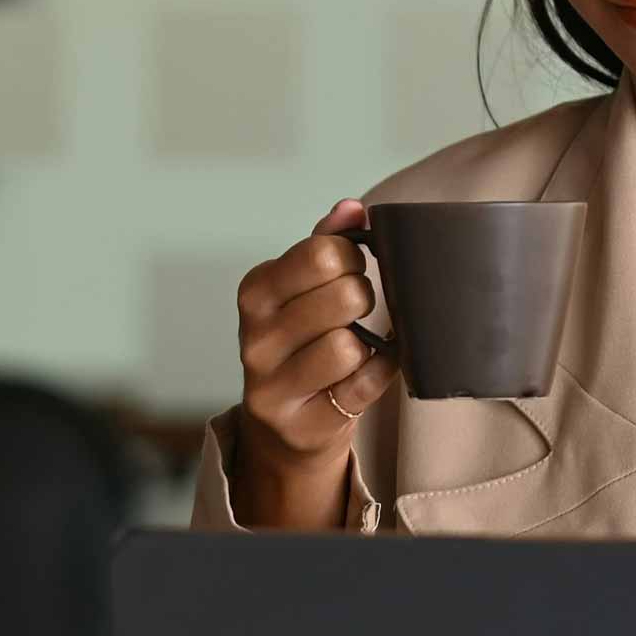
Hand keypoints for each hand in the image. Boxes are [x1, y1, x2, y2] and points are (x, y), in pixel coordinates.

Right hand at [232, 200, 391, 522]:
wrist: (285, 427)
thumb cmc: (302, 342)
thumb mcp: (303, 288)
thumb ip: (327, 242)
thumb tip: (352, 208)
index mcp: (256, 292)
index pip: (322, 253)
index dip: (353, 257)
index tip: (351, 268)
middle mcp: (255, 339)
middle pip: (345, 296)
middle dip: (364, 298)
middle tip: (356, 309)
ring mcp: (273, 386)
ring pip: (349, 346)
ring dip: (367, 344)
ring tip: (356, 346)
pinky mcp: (301, 424)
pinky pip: (364, 386)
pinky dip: (380, 373)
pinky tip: (369, 370)